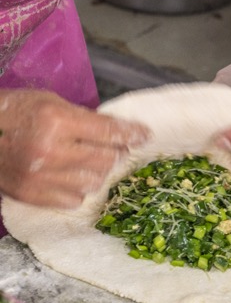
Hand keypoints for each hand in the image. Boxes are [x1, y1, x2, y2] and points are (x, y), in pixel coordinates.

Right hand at [0, 90, 149, 207]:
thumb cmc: (14, 113)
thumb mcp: (49, 102)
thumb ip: (82, 117)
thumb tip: (116, 132)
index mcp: (56, 121)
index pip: (108, 131)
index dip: (131, 133)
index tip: (144, 135)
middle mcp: (52, 150)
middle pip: (106, 159)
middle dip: (115, 153)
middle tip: (112, 149)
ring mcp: (41, 176)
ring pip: (94, 182)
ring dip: (97, 172)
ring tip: (86, 162)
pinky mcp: (32, 195)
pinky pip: (74, 199)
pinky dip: (78, 189)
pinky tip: (70, 177)